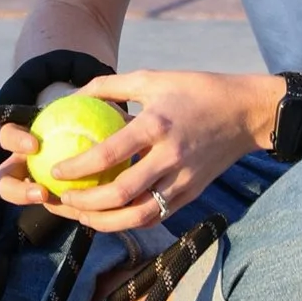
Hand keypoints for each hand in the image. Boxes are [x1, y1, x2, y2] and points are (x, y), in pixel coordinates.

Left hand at [0, 74, 274, 233]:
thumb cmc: (196, 90)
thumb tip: (74, 93)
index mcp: (157, 126)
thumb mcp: (152, 78)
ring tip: (79, 216)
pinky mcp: (191, 195)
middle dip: (85, 204)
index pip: (110, 155)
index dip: (79, 167)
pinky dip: (129, 221)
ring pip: (139, 215)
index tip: (55, 171)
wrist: (246, 113)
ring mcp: (184, 181)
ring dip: (104, 222)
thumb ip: (111, 86)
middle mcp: (170, 158)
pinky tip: (108, 217)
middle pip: (122, 194)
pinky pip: (156, 216)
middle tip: (61, 200)